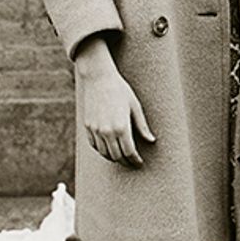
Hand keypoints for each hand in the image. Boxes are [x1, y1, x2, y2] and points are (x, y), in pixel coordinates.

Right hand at [74, 37, 155, 165]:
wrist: (99, 78)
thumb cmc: (120, 90)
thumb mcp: (135, 106)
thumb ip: (142, 126)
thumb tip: (152, 140)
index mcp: (122, 127)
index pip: (129, 152)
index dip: (135, 160)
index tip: (139, 162)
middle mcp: (107, 131)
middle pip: (116, 156)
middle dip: (125, 161)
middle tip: (132, 162)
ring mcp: (96, 130)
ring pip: (104, 153)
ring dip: (113, 158)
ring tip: (121, 157)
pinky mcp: (88, 126)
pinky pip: (94, 146)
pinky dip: (102, 151)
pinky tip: (109, 149)